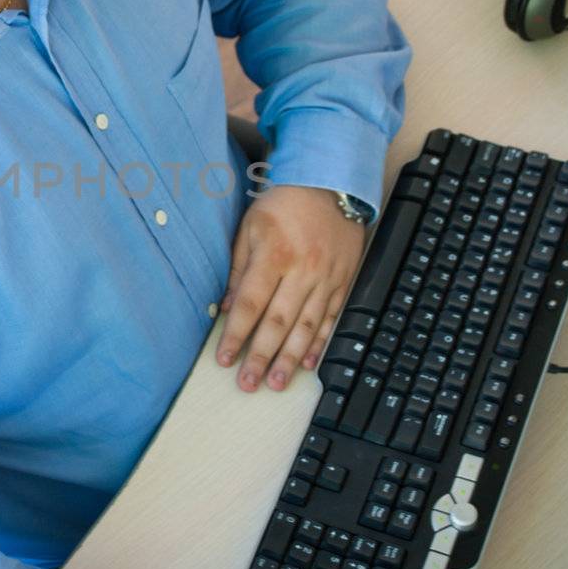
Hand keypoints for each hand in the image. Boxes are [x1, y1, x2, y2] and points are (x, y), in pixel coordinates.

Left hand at [215, 184, 366, 390]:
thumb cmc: (283, 204)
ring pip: (307, 327)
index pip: (251, 304)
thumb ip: (238, 269)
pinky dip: (319, 343)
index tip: (224, 359)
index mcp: (275, 255)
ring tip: (277, 383)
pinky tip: (307, 363)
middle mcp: (303, 270)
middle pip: (279, 322)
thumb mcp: (250, 227)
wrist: (331, 184)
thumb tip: (228, 307)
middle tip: (248, 384)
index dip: (236, 334)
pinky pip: (331, 318)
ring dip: (291, 359)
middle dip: (262, 357)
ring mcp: (326, 278)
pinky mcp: (343, 281)